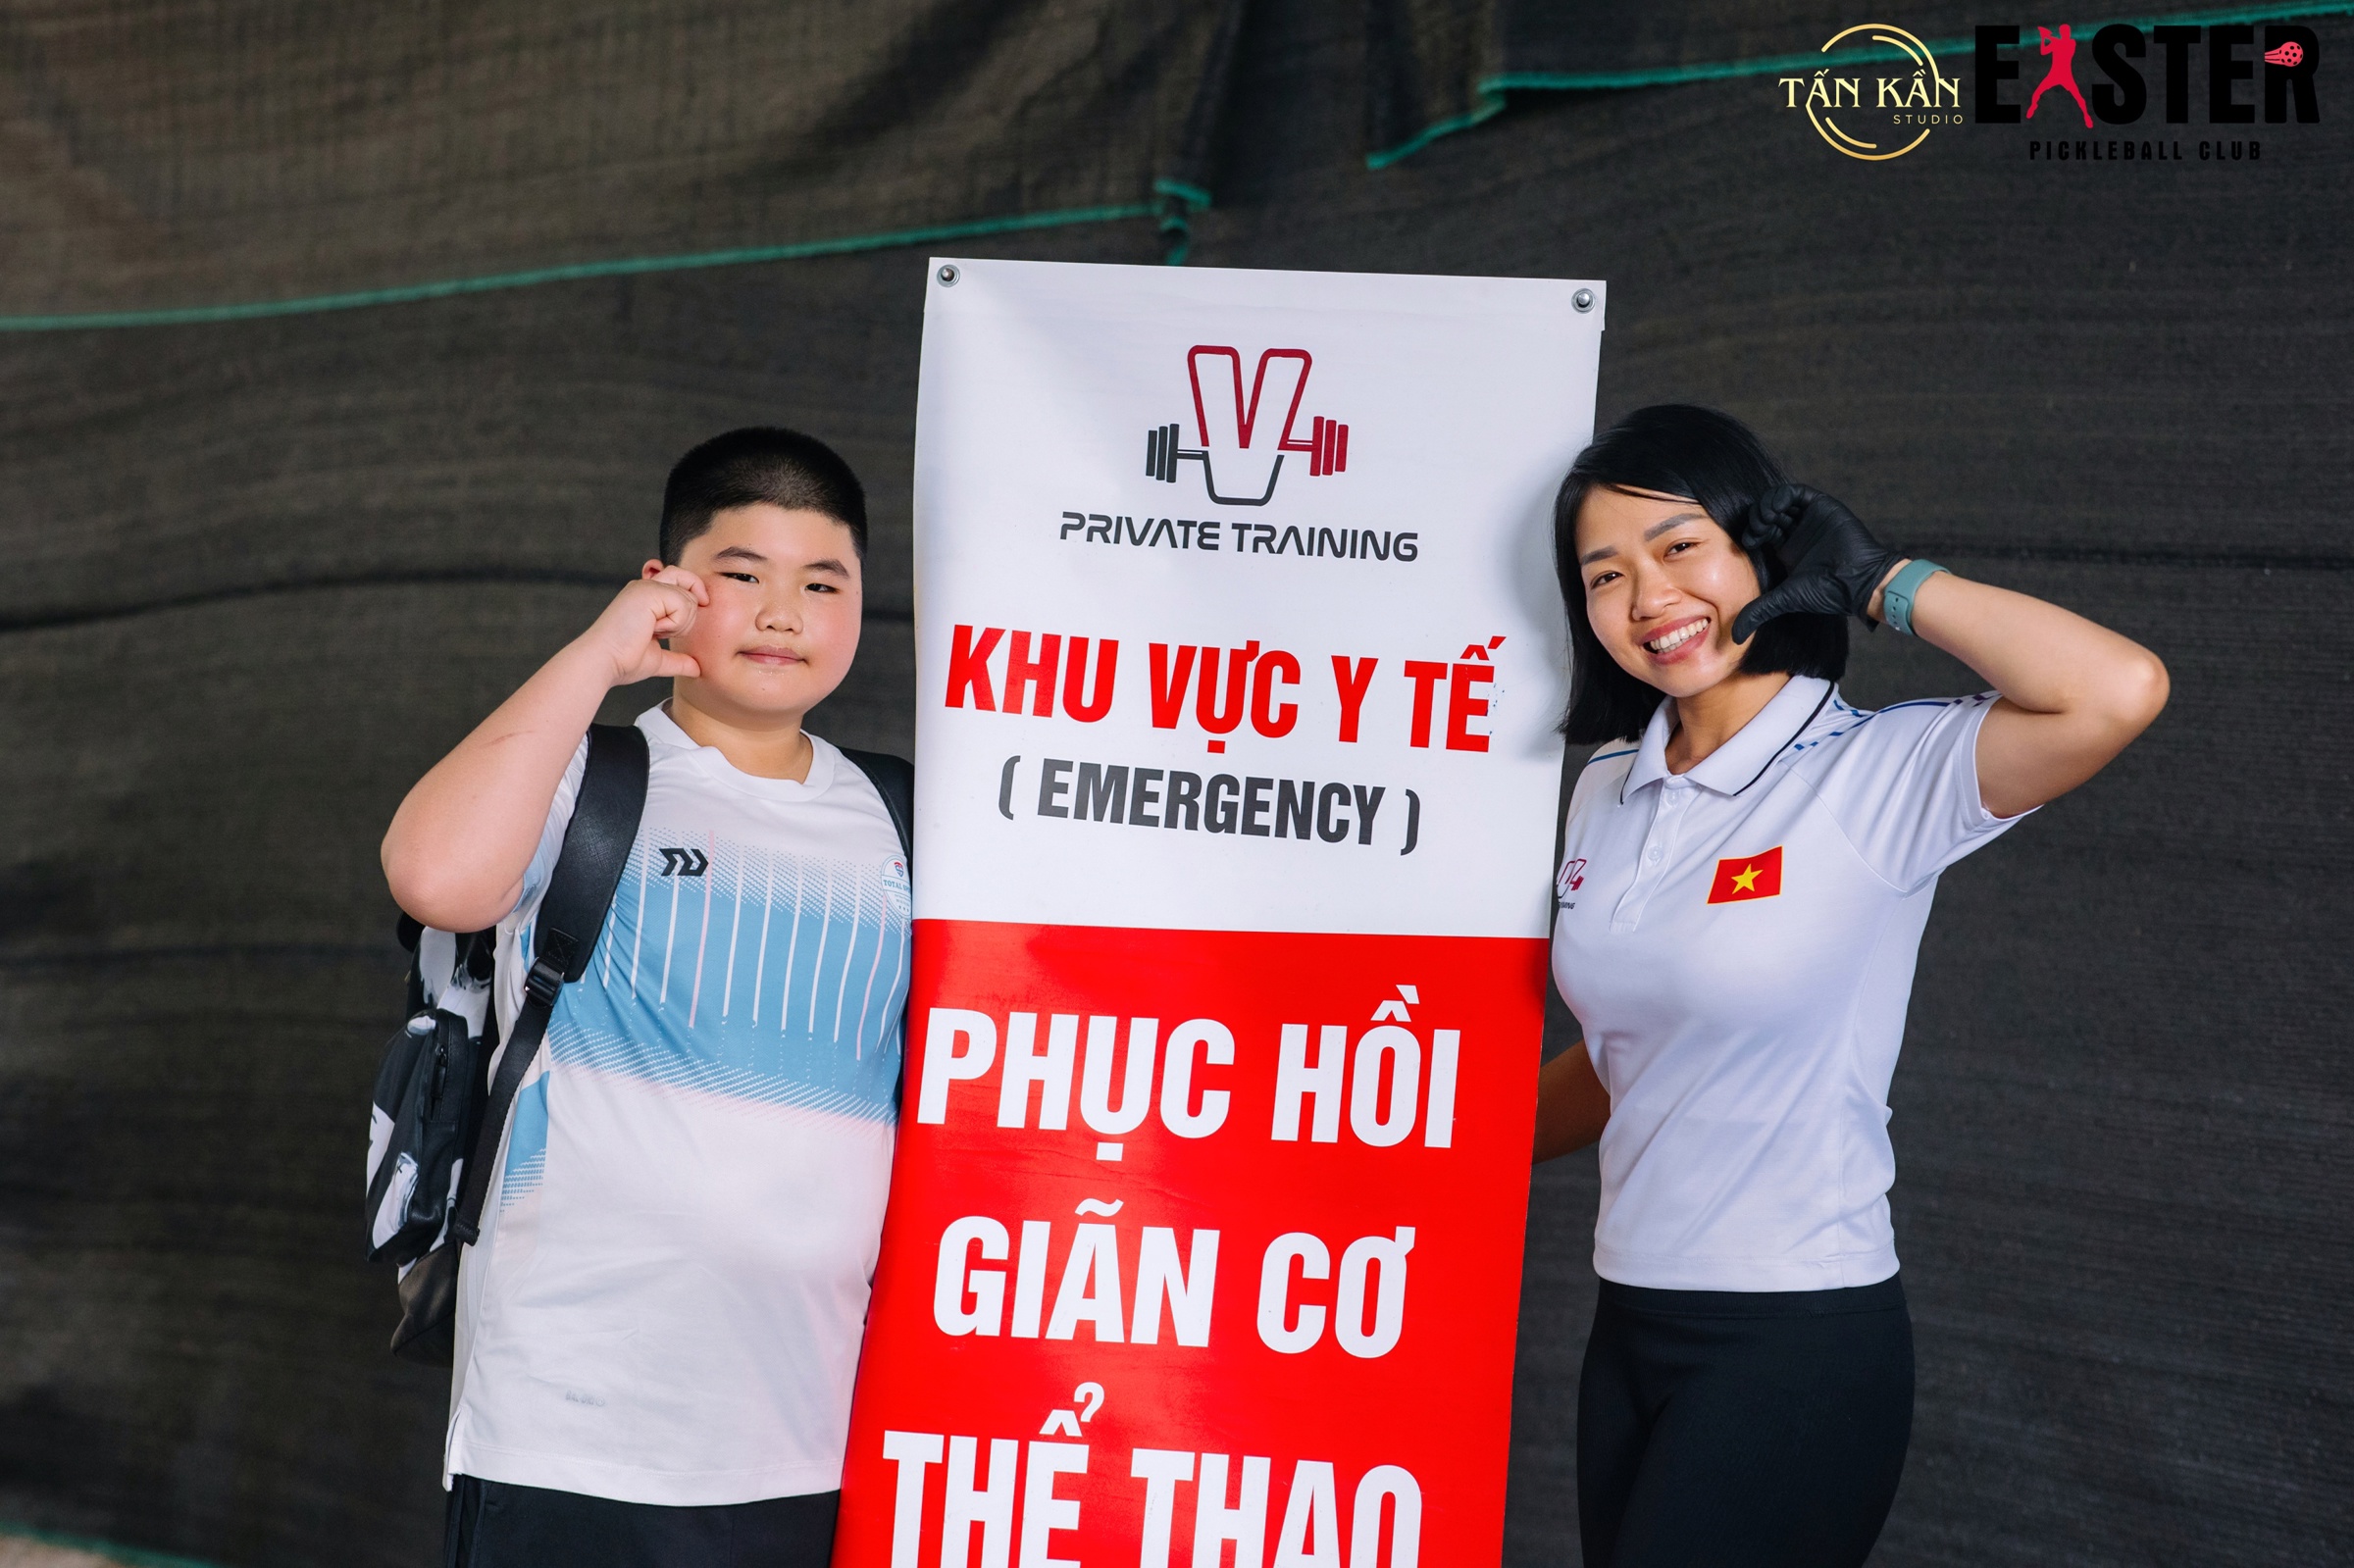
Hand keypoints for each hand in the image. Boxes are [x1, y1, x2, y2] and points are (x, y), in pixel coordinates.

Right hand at [582, 564, 706, 685]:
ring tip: (653, 632)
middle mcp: (646, 586)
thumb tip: (697, 669)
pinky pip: (683, 604)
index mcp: (646, 597)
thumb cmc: (622, 661)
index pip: (681, 581)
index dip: (693, 595)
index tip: (687, 619)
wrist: (603, 662)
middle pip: (689, 582)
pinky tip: (652, 630)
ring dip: (679, 624)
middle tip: (664, 633)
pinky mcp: (649, 591)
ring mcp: (646, 586)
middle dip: (688, 615)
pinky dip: (675, 624)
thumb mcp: (658, 659)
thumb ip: (678, 660)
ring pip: (690, 598)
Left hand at [1730, 485, 1903, 642]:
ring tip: (1765, 520)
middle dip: (1756, 518)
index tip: (1748, 542)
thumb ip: (1759, 612)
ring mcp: (1809, 519)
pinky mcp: (1821, 507)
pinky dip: (1781, 496)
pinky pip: (1796, 492)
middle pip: (1767, 514)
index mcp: (1787, 550)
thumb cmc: (1826, 592)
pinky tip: (1776, 510)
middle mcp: (1797, 532)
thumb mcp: (1784, 600)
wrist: (1858, 581)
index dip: (1750, 531)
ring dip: (1765, 506)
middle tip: (1756, 531)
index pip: (1760, 531)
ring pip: (1778, 500)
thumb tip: (1736, 637)